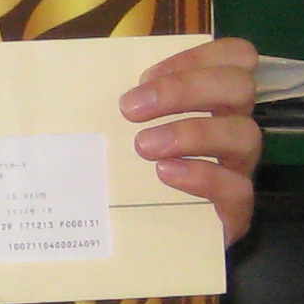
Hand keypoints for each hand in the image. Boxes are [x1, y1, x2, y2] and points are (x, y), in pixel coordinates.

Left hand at [122, 37, 262, 245]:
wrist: (135, 246)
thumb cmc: (127, 176)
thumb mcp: (118, 132)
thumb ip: (114, 104)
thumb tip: (59, 76)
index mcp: (212, 101)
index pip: (234, 57)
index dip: (195, 57)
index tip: (144, 76)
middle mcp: (232, 129)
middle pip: (239, 88)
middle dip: (185, 89)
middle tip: (130, 110)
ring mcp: (238, 170)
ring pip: (245, 135)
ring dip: (191, 132)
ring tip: (143, 146)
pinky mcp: (235, 213)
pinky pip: (238, 190)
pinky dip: (202, 176)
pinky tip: (166, 174)